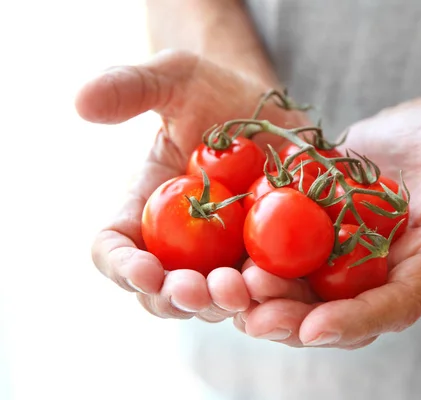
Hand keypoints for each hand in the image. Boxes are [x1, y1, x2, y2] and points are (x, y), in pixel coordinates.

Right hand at [75, 50, 305, 321]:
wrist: (270, 107)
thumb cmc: (213, 91)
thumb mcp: (174, 78)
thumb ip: (129, 87)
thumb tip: (81, 102)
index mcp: (144, 209)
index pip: (114, 249)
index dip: (121, 267)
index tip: (144, 271)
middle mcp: (178, 243)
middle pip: (162, 290)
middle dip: (174, 297)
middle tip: (196, 290)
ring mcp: (222, 256)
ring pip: (212, 300)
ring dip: (221, 303)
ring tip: (239, 290)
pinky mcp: (263, 259)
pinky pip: (262, 289)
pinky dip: (267, 293)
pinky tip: (279, 283)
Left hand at [237, 102, 420, 347]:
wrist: (412, 130)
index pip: (398, 303)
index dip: (361, 319)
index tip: (319, 330)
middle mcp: (388, 275)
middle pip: (343, 314)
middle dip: (300, 322)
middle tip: (257, 318)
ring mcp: (351, 263)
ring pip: (307, 297)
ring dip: (269, 302)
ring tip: (232, 294)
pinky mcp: (320, 243)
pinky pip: (287, 265)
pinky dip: (258, 268)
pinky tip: (227, 265)